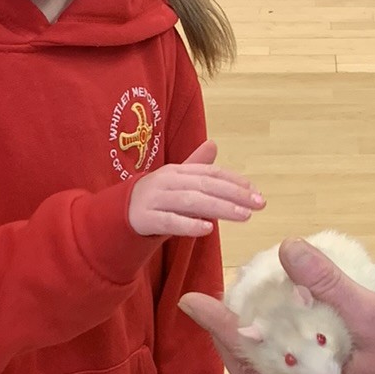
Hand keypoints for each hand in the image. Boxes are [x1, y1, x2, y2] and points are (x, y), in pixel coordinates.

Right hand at [127, 140, 264, 238]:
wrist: (116, 214)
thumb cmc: (153, 198)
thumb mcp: (175, 181)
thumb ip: (196, 166)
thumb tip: (214, 144)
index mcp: (177, 171)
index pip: (211, 173)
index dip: (235, 181)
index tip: (256, 192)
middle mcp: (167, 181)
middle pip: (205, 185)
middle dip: (234, 194)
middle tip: (258, 204)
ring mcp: (155, 199)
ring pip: (190, 201)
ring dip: (219, 208)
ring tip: (242, 216)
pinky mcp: (145, 218)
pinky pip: (169, 221)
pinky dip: (188, 224)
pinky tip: (207, 229)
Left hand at [180, 238, 374, 373]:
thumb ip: (330, 283)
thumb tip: (287, 249)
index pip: (250, 366)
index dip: (218, 333)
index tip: (193, 302)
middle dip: (233, 342)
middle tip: (215, 306)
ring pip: (285, 370)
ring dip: (263, 341)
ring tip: (249, 306)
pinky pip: (311, 358)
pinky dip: (296, 334)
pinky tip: (300, 308)